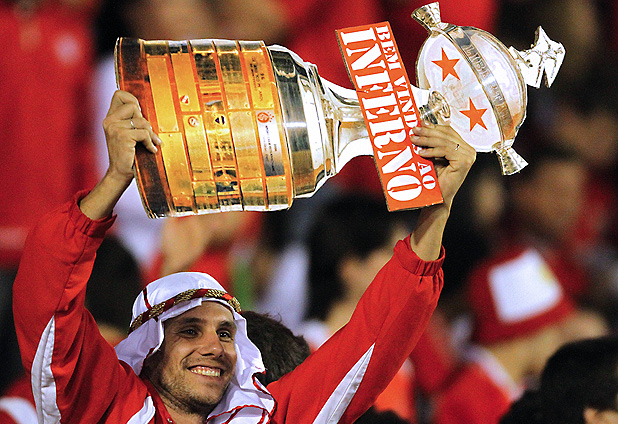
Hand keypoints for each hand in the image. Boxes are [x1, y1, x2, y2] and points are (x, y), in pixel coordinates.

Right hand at [79, 91, 160, 219]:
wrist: (120, 173)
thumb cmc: (128, 154)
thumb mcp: (128, 134)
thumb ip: (132, 121)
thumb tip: (146, 110)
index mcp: (110, 118)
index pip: (119, 95)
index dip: (132, 99)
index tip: (140, 112)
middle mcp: (109, 121)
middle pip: (134, 106)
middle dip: (145, 121)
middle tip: (148, 134)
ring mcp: (114, 128)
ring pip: (142, 121)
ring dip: (151, 134)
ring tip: (151, 143)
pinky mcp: (122, 136)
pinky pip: (144, 133)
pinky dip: (150, 142)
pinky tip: (151, 149)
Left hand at [407, 123, 474, 259]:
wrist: (439, 198)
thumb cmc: (435, 179)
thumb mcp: (433, 156)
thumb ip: (431, 142)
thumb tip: (420, 125)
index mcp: (463, 147)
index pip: (448, 131)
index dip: (433, 126)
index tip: (419, 123)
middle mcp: (469, 150)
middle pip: (446, 135)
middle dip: (428, 131)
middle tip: (414, 130)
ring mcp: (469, 156)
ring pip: (445, 142)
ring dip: (427, 140)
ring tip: (414, 140)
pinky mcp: (465, 161)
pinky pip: (445, 151)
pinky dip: (431, 150)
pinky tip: (421, 153)